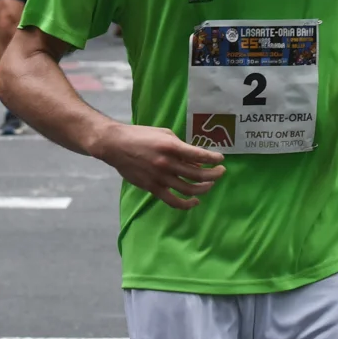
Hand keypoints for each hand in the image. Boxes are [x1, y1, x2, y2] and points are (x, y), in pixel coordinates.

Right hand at [93, 124, 226, 209]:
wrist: (116, 146)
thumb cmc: (141, 136)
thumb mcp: (164, 134)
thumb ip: (181, 147)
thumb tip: (196, 161)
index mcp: (171, 147)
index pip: (199, 155)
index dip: (213, 158)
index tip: (221, 159)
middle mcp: (167, 163)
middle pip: (197, 174)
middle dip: (214, 174)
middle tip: (221, 171)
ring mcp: (160, 178)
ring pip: (189, 189)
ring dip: (204, 188)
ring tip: (211, 184)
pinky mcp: (153, 188)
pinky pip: (173, 201)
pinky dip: (187, 203)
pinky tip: (195, 201)